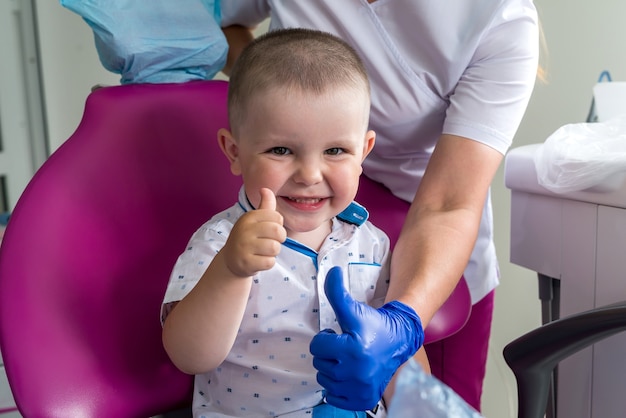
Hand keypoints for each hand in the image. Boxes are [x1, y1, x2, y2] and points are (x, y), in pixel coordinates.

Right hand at [222, 188, 286, 276]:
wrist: (231, 260)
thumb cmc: (249, 237)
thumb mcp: (255, 220)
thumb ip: (265, 206)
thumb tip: (265, 189)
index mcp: (249, 217)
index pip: (277, 217)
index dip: (279, 224)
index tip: (270, 229)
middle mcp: (244, 230)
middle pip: (278, 231)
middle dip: (280, 238)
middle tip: (272, 241)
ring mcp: (244, 247)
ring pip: (275, 248)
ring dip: (273, 252)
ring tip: (264, 251)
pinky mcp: (246, 263)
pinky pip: (270, 262)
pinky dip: (268, 263)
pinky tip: (259, 260)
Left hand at [310, 267, 423, 409]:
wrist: (399, 341)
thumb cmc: (374, 324)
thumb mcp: (354, 309)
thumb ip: (337, 292)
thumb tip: (331, 272)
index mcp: (352, 349)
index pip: (317, 346)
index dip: (326, 338)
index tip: (339, 334)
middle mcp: (356, 372)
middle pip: (320, 364)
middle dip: (329, 354)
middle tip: (344, 346)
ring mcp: (359, 389)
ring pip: (325, 380)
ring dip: (332, 369)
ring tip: (348, 360)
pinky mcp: (363, 400)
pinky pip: (334, 397)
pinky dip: (339, 387)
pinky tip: (350, 375)